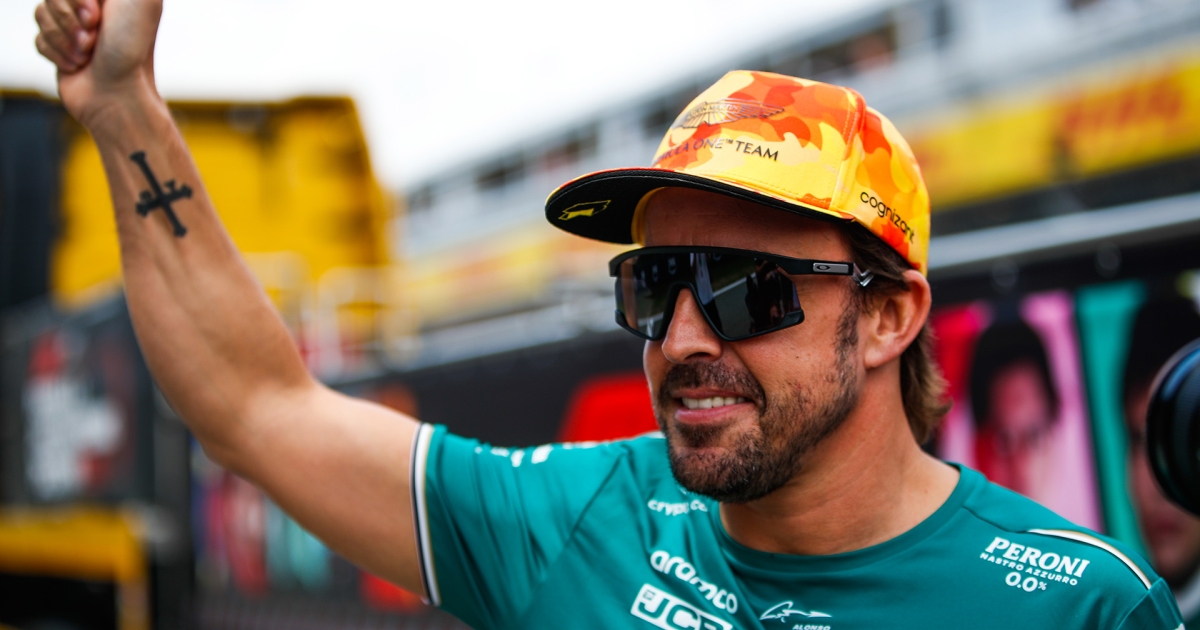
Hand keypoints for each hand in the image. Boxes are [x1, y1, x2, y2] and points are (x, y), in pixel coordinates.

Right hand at [34, 0, 163, 127]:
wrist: (117, 96)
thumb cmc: (132, 48)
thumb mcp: (141, 0)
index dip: (76, 0)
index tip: (95, 15)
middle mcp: (96, 6)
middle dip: (70, 18)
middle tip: (94, 37)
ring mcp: (77, 27)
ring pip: (41, 13)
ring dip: (64, 38)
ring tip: (88, 54)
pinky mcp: (61, 48)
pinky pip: (38, 38)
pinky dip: (56, 53)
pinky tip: (78, 65)